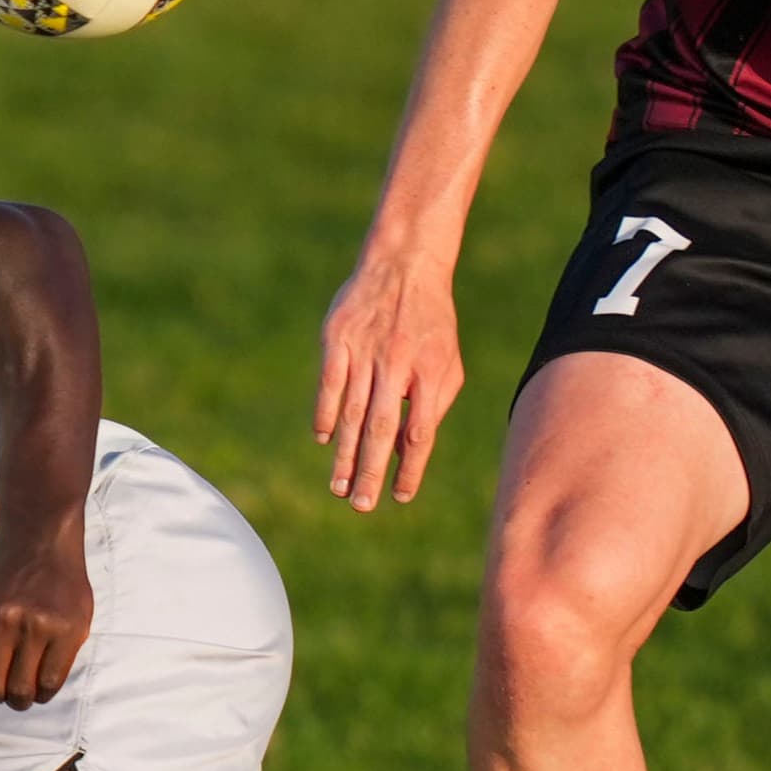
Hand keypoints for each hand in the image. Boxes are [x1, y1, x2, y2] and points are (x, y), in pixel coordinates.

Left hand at [0, 526, 92, 707]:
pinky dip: (43, 692)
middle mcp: (3, 617)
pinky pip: (51, 683)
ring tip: (22, 686)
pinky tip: (40, 680)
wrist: (40, 546)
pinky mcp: (69, 630)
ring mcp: (38, 623)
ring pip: (21, 692)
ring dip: (19, 698)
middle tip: (3, 682)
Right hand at [315, 249, 462, 510]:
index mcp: (430, 372)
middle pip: (382, 428)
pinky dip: (326, 413)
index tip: (401, 496)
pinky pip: (330, 382)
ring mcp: (365, 350)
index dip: (410, 468)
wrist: (405, 264)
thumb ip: (431, 407)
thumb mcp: (445, 364)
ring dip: (345, 453)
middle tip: (361, 505)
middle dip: (371, 471)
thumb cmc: (430, 323)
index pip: (420, 432)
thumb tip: (405, 452)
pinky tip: (324, 440)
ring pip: (352, 411)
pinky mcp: (338, 337)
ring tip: (339, 486)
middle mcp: (397, 364)